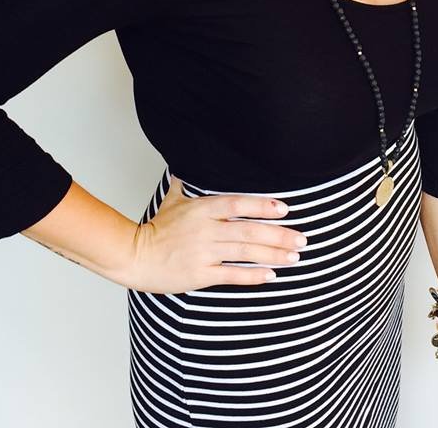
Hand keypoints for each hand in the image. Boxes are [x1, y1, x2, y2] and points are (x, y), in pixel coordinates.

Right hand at [124, 175, 308, 292]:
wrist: (135, 256)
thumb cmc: (155, 228)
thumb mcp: (171, 200)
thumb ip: (185, 182)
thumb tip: (187, 162)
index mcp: (201, 208)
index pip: (237, 203)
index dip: (262, 206)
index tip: (285, 209)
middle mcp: (205, 229)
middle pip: (248, 230)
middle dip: (279, 235)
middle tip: (302, 239)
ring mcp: (203, 252)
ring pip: (244, 252)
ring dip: (272, 254)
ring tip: (294, 256)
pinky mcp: (200, 274)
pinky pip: (232, 274)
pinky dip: (253, 275)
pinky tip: (271, 274)